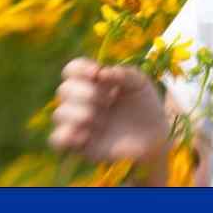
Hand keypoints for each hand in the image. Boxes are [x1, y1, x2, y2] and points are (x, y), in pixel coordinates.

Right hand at [49, 57, 170, 162]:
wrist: (155, 135)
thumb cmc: (145, 105)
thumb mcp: (140, 83)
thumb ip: (124, 73)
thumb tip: (101, 73)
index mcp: (93, 82)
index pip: (72, 69)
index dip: (79, 68)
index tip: (97, 73)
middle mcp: (81, 101)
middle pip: (63, 90)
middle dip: (86, 93)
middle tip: (108, 100)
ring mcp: (78, 123)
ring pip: (59, 114)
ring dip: (80, 114)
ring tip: (102, 120)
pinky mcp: (79, 144)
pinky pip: (57, 139)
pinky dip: (67, 135)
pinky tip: (87, 135)